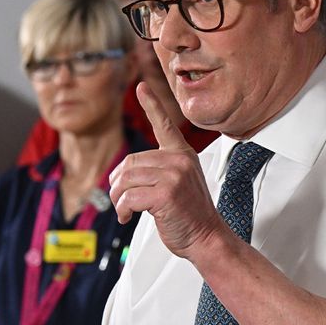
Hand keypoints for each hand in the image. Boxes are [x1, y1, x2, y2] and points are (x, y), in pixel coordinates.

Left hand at [109, 82, 227, 257]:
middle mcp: (179, 161)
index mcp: (182, 155)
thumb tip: (123, 174)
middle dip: (118, 184)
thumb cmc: (188, 215)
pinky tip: (128, 217)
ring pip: (126, 179)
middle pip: (130, 162)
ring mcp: (174, 176)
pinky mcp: (166, 193)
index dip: (152, 104)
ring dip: (118, 199)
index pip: (165, 124)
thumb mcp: (178, 184)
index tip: (141, 87)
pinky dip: (123, 209)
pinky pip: (128, 196)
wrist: (207, 237)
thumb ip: (158, 171)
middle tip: (121, 201)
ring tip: (125, 210)